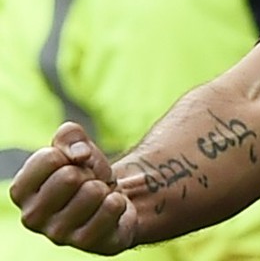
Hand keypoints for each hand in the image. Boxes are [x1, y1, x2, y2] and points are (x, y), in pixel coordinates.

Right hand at [9, 122, 137, 253]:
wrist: (114, 201)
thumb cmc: (88, 173)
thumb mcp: (76, 146)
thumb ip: (70, 136)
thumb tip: (79, 155)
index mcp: (21, 191)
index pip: (49, 158)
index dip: (70, 155)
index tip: (73, 166)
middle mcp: (32, 216)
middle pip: (69, 176)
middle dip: (88, 172)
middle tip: (88, 183)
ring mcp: (57, 234)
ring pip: (92, 192)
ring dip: (103, 189)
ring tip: (97, 198)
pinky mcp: (86, 242)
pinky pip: (111, 207)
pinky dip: (118, 202)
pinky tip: (109, 210)